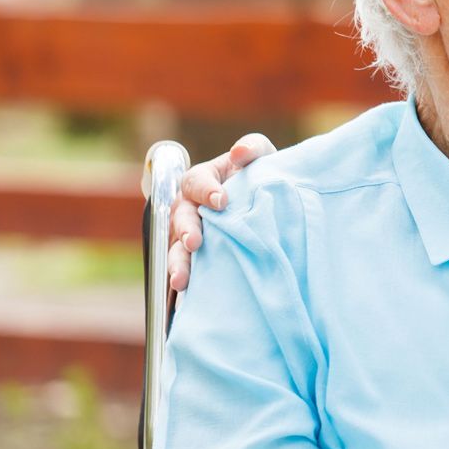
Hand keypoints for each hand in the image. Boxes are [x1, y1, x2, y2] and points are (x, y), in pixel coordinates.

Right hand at [166, 133, 276, 292]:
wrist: (273, 207)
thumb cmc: (261, 175)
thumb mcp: (262, 157)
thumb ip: (252, 148)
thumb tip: (239, 152)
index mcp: (202, 180)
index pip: (195, 182)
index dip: (205, 190)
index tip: (221, 200)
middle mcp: (190, 208)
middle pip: (179, 218)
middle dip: (184, 231)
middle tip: (194, 243)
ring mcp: (191, 235)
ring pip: (175, 248)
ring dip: (177, 263)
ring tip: (181, 281)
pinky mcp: (199, 259)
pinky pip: (188, 271)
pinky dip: (187, 285)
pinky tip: (188, 300)